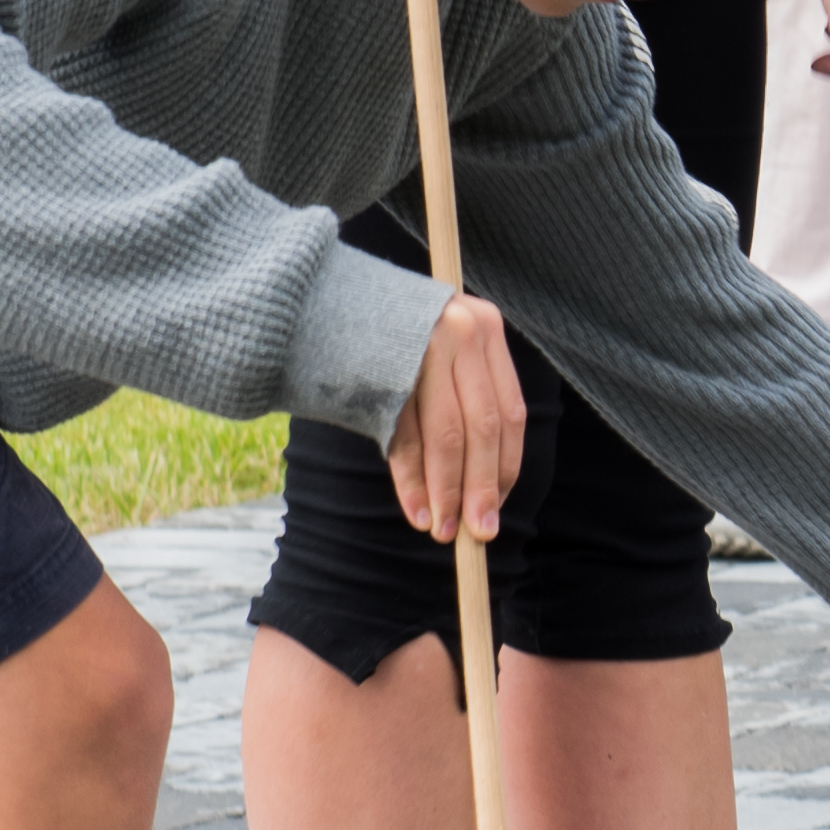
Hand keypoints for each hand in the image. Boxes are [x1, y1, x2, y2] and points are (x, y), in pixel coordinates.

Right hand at [387, 290, 526, 542]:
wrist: (320, 296)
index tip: (498, 503)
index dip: (506, 465)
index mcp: (485, 328)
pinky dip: (412, 479)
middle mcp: (462, 332)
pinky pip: (405, 435)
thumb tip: (481, 484)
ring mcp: (424, 346)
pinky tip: (417, 510)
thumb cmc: (390, 334)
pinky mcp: (386, 368)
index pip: (509, 411)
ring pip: (447, 436)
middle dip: (480, 488)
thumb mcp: (443, 348)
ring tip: (445, 530)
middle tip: (480, 533)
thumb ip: (466, 396)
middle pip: (482, 428)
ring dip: (446, 491)